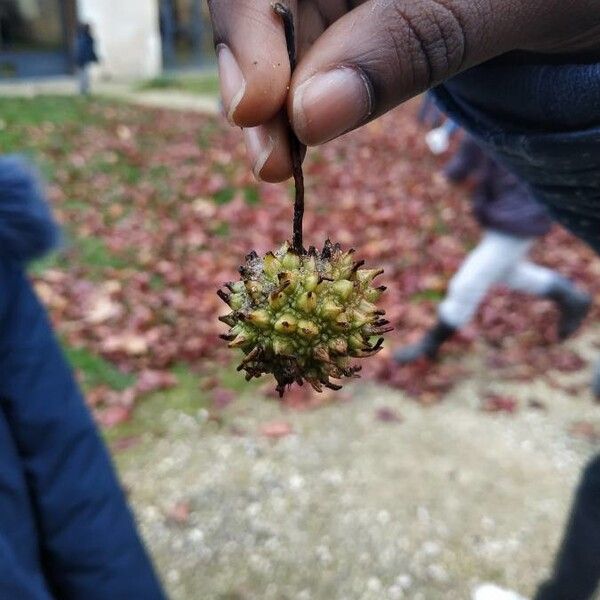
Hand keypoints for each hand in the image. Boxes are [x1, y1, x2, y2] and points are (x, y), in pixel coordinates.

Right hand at [208, 0, 599, 181]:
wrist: (589, 9)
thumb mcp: (503, 4)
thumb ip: (408, 44)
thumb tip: (310, 115)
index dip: (249, 29)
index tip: (257, 105)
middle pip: (264, 7)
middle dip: (255, 83)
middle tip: (270, 160)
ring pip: (280, 46)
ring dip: (272, 112)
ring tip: (278, 164)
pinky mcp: (357, 32)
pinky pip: (311, 70)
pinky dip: (298, 113)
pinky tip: (296, 143)